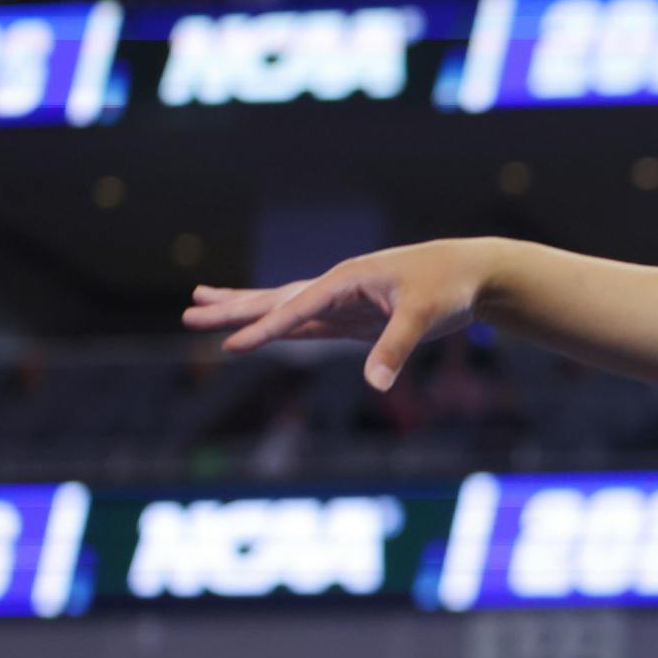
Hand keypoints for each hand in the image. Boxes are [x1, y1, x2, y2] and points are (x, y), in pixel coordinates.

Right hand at [182, 238, 494, 391]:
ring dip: (244, 309)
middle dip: (233, 310)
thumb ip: (396, 348)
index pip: (296, 308)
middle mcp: (336, 287)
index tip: (231, 344)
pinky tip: (257, 327)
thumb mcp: (425, 316)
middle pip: (274, 300)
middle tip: (188, 316)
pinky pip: (305, 322)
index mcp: (346, 280)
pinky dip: (279, 325)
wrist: (469, 273)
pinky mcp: (353, 317)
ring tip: (201, 306)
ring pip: (283, 307)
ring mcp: (341, 302)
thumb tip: (376, 384)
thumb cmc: (448, 286)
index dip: (264, 329)